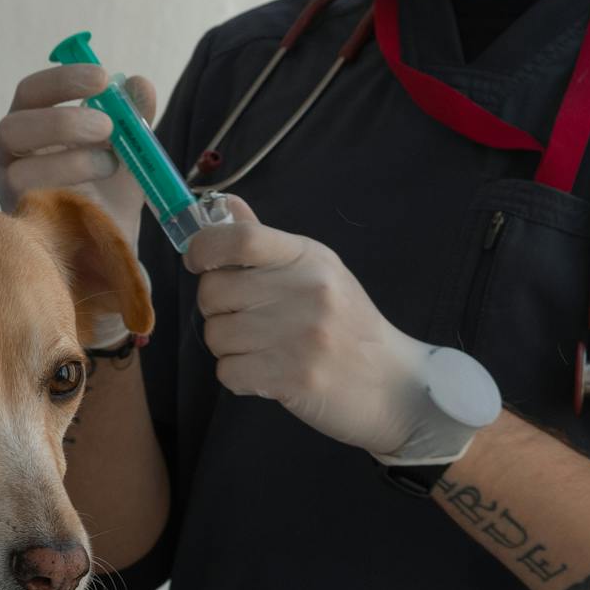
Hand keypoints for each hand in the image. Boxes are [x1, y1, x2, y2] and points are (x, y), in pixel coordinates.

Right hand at [0, 65, 155, 346]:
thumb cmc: (110, 195)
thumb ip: (135, 118)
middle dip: (61, 121)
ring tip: (109, 165)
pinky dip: (64, 198)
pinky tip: (95, 198)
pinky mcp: (15, 227)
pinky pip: (28, 211)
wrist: (109, 252)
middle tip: (108, 126)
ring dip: (67, 162)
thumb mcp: (130, 152)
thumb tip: (139, 83)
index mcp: (31, 128)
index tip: (103, 78)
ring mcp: (7, 195)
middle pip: (11, 126)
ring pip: (17, 171)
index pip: (31, 93)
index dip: (62, 80)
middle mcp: (10, 158)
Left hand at [186, 196, 498, 464]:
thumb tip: (223, 205)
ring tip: (264, 349)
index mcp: (308, 258)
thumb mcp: (317, 273)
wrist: (392, 384)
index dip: (204, 247)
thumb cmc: (347, 325)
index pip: (240, 238)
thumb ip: (265, 244)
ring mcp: (301, 336)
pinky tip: (267, 373)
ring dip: (228, 347)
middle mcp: (306, 291)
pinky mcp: (293, 378)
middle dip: (217, 310)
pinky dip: (239, 377)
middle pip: (213, 292)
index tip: (197, 262)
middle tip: (246, 320)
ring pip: (215, 336)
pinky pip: (227, 373)